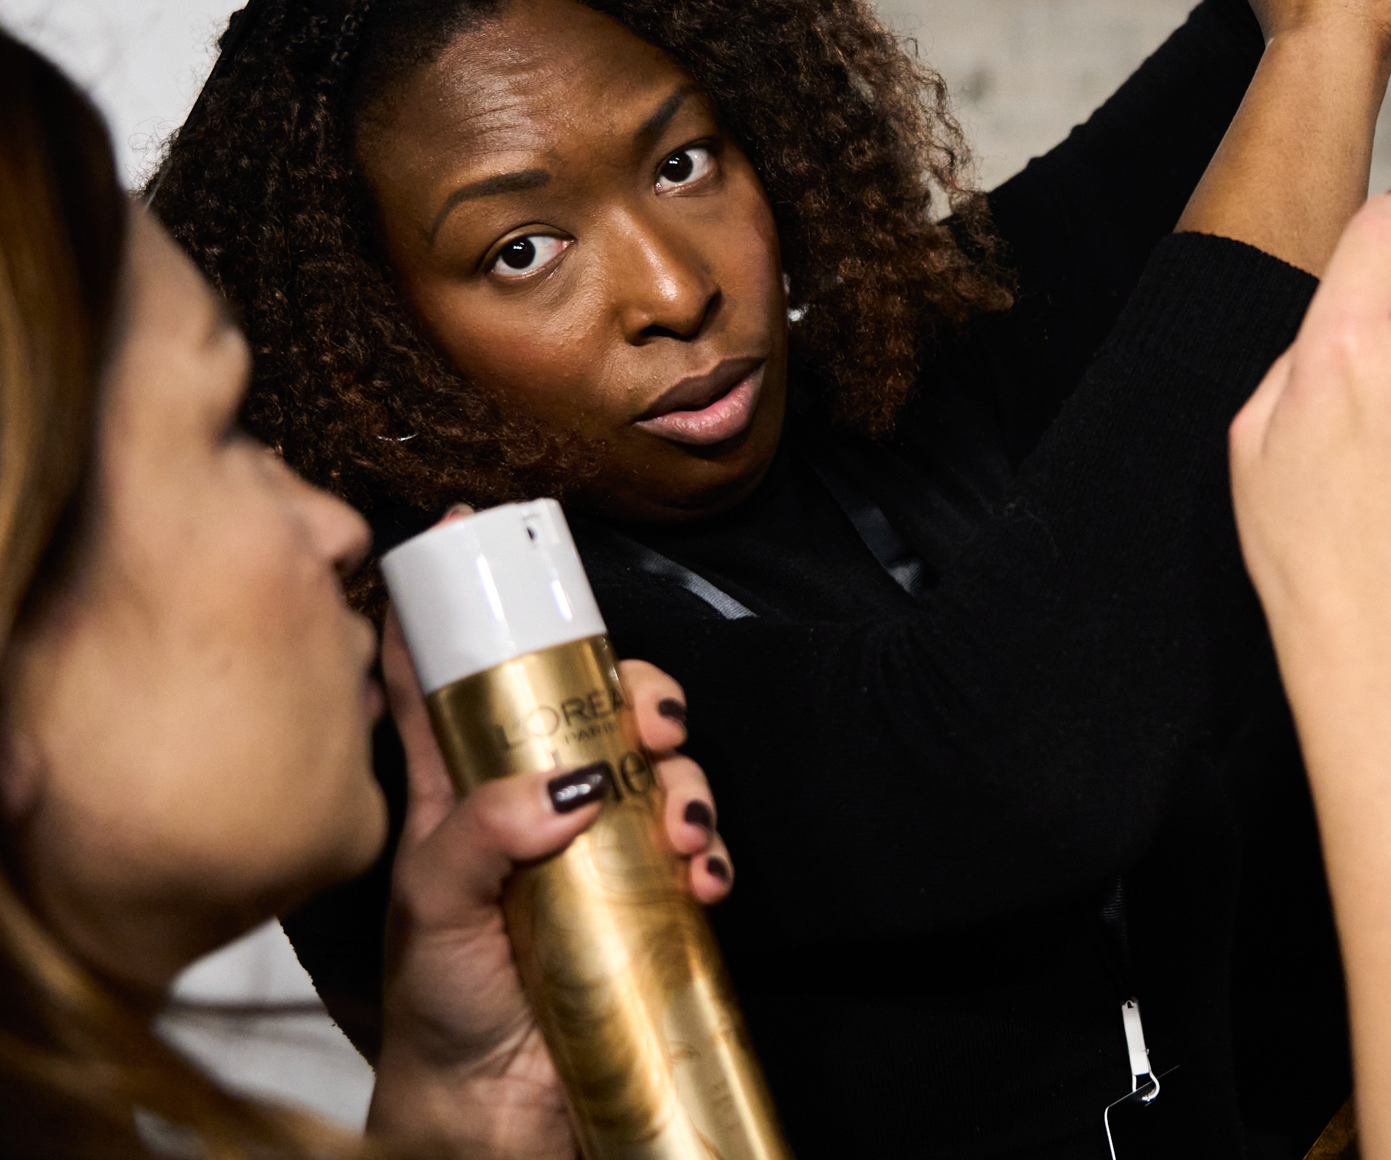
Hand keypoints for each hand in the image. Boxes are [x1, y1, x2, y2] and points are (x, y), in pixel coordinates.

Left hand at [366, 586, 730, 1154]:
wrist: (495, 1110)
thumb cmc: (438, 1010)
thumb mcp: (430, 908)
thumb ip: (479, 832)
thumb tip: (566, 781)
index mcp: (457, 789)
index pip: (444, 675)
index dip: (450, 603)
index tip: (464, 532)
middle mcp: (530, 802)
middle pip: (588, 702)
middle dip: (635, 687)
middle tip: (654, 717)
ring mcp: (594, 847)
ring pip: (656, 766)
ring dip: (688, 777)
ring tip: (684, 826)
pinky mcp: (648, 895)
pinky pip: (701, 847)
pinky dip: (715, 850)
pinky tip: (704, 878)